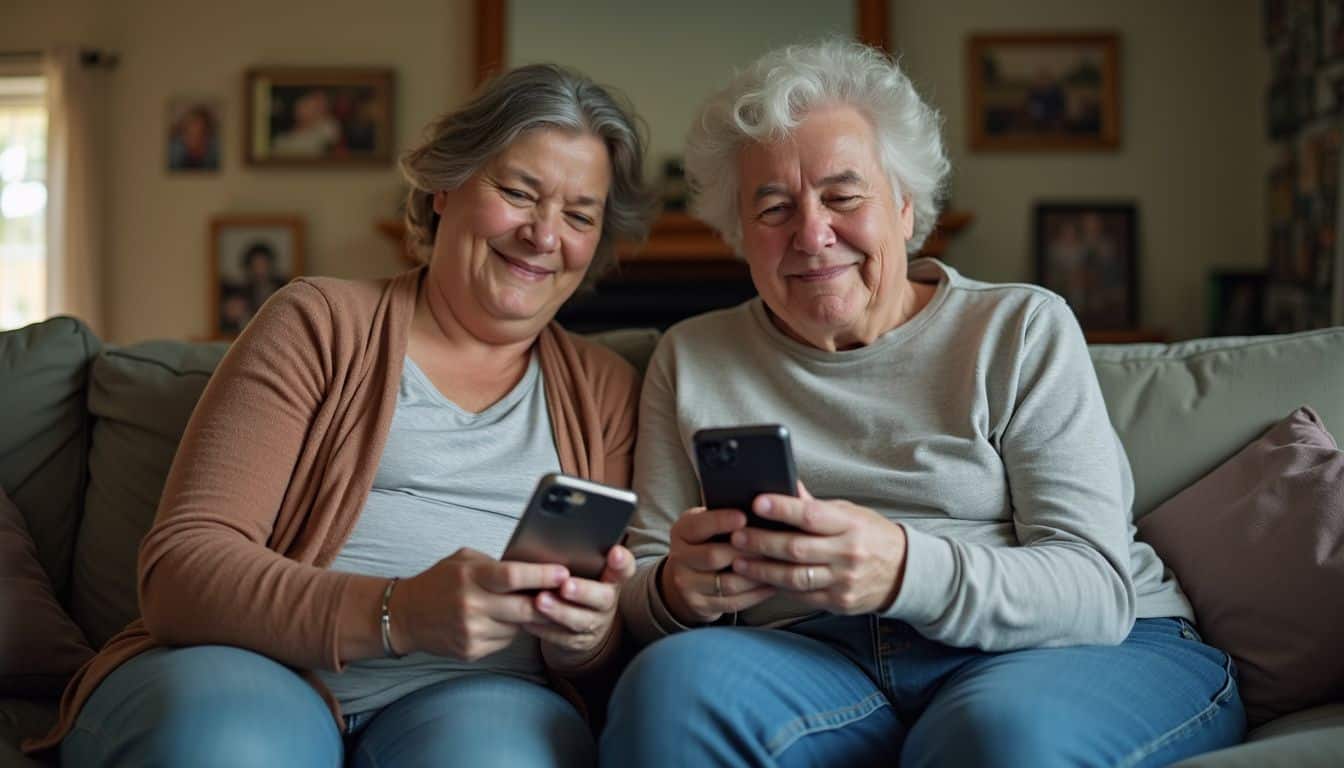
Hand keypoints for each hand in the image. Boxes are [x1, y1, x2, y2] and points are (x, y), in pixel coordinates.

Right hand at [393, 548, 568, 661]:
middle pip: (524, 608)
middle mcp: (471, 606)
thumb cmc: (439, 582)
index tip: (564, 572)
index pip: (513, 576)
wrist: (405, 615)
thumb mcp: (464, 560)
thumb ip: (495, 564)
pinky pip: (505, 641)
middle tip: (566, 594)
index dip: (542, 576)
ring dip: (529, 617)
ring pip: (519, 627)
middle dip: (549, 602)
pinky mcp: (471, 651)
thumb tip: (533, 568)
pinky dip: (510, 630)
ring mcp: (471, 632)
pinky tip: (502, 620)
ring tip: (529, 604)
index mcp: (471, 577)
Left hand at [527, 545, 635, 671]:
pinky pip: (560, 637)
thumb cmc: (578, 586)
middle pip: (602, 598)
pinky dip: (543, 627)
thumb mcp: (585, 570)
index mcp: (611, 579)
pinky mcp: (576, 642)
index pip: (624, 569)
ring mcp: (593, 624)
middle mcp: (606, 602)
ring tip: (540, 600)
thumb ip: (578, 557)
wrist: (581, 624)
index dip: (621, 562)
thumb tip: (551, 536)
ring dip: (559, 611)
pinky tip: (527, 618)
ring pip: (579, 620)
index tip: (615, 552)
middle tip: (566, 585)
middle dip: (583, 591)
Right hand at [660, 506, 775, 624]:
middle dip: (745, 551)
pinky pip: (733, 602)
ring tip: (777, 565)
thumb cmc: (705, 542)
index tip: (744, 516)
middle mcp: (679, 559)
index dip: (721, 521)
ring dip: (755, 575)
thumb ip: (721, 517)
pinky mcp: (701, 605)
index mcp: (681, 532)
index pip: (699, 526)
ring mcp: (688, 586)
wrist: (684, 578)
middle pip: (713, 556)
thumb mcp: (703, 524)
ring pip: (727, 583)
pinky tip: (772, 584)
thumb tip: (757, 508)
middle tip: (772, 543)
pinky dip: (756, 594)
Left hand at [729, 483, 906, 614]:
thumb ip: (816, 506)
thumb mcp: (850, 512)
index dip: (782, 509)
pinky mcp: (839, 601)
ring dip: (763, 569)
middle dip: (762, 542)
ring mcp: (843, 580)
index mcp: (850, 525)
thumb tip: (785, 486)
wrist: (904, 572)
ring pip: (795, 576)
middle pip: (796, 548)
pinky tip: (761, 578)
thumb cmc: (871, 535)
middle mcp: (848, 553)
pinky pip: (801, 595)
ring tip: (740, 560)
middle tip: (736, 536)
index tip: (757, 503)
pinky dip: (778, 587)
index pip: (811, 515)